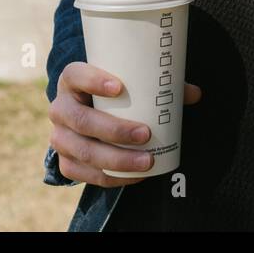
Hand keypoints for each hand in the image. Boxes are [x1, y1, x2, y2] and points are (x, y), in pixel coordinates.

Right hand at [48, 61, 202, 186]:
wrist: (83, 116)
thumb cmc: (112, 96)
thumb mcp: (127, 84)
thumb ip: (158, 86)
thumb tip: (193, 94)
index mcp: (72, 81)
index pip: (75, 75)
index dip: (93, 80)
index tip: (119, 86)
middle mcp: (60, 108)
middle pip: (82, 120)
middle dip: (115, 130)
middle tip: (146, 134)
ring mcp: (59, 137)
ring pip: (84, 151)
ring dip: (117, 159)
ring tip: (147, 161)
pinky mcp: (65, 162)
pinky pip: (85, 174)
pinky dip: (112, 177)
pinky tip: (135, 176)